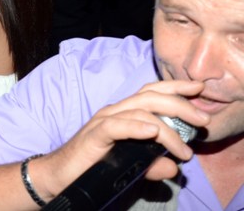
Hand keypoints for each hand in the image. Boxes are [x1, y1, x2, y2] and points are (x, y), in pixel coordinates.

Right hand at [32, 79, 209, 199]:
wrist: (62, 176)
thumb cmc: (94, 167)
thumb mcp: (132, 168)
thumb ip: (152, 166)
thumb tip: (173, 168)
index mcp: (124, 114)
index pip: (151, 93)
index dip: (175, 88)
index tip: (199, 88)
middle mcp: (115, 112)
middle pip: (150, 97)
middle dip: (180, 104)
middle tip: (203, 120)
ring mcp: (103, 121)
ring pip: (139, 112)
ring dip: (167, 130)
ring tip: (184, 149)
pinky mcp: (94, 135)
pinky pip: (117, 126)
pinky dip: (137, 127)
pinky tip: (152, 132)